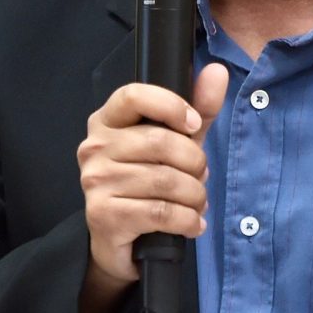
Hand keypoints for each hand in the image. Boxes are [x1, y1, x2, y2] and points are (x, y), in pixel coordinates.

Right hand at [75, 64, 229, 312]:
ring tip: (197, 203)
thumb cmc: (147, 184)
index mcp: (107, 121)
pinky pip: (160, 212)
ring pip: (165, 180)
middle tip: (201, 176)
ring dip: (195, 195)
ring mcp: (95, 182)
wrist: (120, 242)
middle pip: (160, 142)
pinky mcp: (103, 215)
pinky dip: (187, 220)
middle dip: (194, 162)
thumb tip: (217, 71)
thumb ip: (196, 109)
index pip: (134, 95)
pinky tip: (192, 224)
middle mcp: (94, 147)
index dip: (170, 106)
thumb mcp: (175, 144)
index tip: (192, 124)